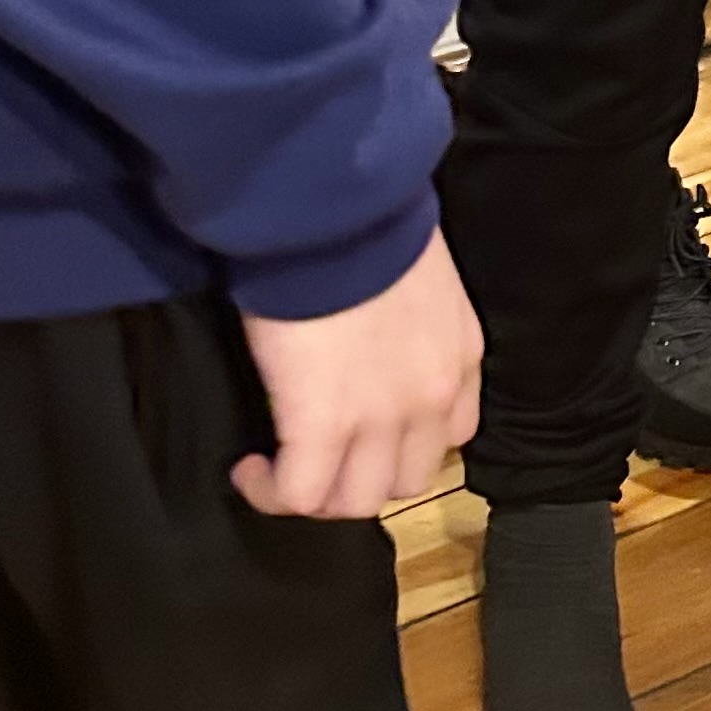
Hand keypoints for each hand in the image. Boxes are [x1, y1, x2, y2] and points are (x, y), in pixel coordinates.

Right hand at [236, 230, 482, 521]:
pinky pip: (301, 493)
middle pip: (405, 480)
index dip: (403, 442)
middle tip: (317, 454)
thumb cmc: (365, 221)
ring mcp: (383, 418)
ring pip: (356, 501)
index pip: (452, 433)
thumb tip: (370, 325)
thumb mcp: (417, 274)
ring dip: (318, 493)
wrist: (335, 208)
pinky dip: (272, 492)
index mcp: (460, 357)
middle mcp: (434, 398)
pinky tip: (250, 470)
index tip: (363, 429)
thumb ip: (410, 317)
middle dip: (360, 476)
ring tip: (280, 468)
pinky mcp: (324, 425)